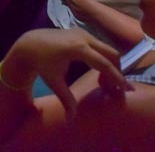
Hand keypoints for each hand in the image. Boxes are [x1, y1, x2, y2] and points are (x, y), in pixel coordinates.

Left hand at [5, 28, 127, 115]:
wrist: (30, 44)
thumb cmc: (42, 64)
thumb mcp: (54, 82)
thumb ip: (66, 99)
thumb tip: (72, 120)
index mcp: (78, 49)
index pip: (103, 63)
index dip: (116, 77)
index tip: (124, 89)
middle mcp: (84, 37)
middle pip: (111, 53)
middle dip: (117, 71)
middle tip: (116, 89)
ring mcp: (83, 33)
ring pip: (107, 49)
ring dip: (110, 66)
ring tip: (104, 85)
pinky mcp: (82, 33)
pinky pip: (100, 46)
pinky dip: (104, 59)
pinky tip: (98, 74)